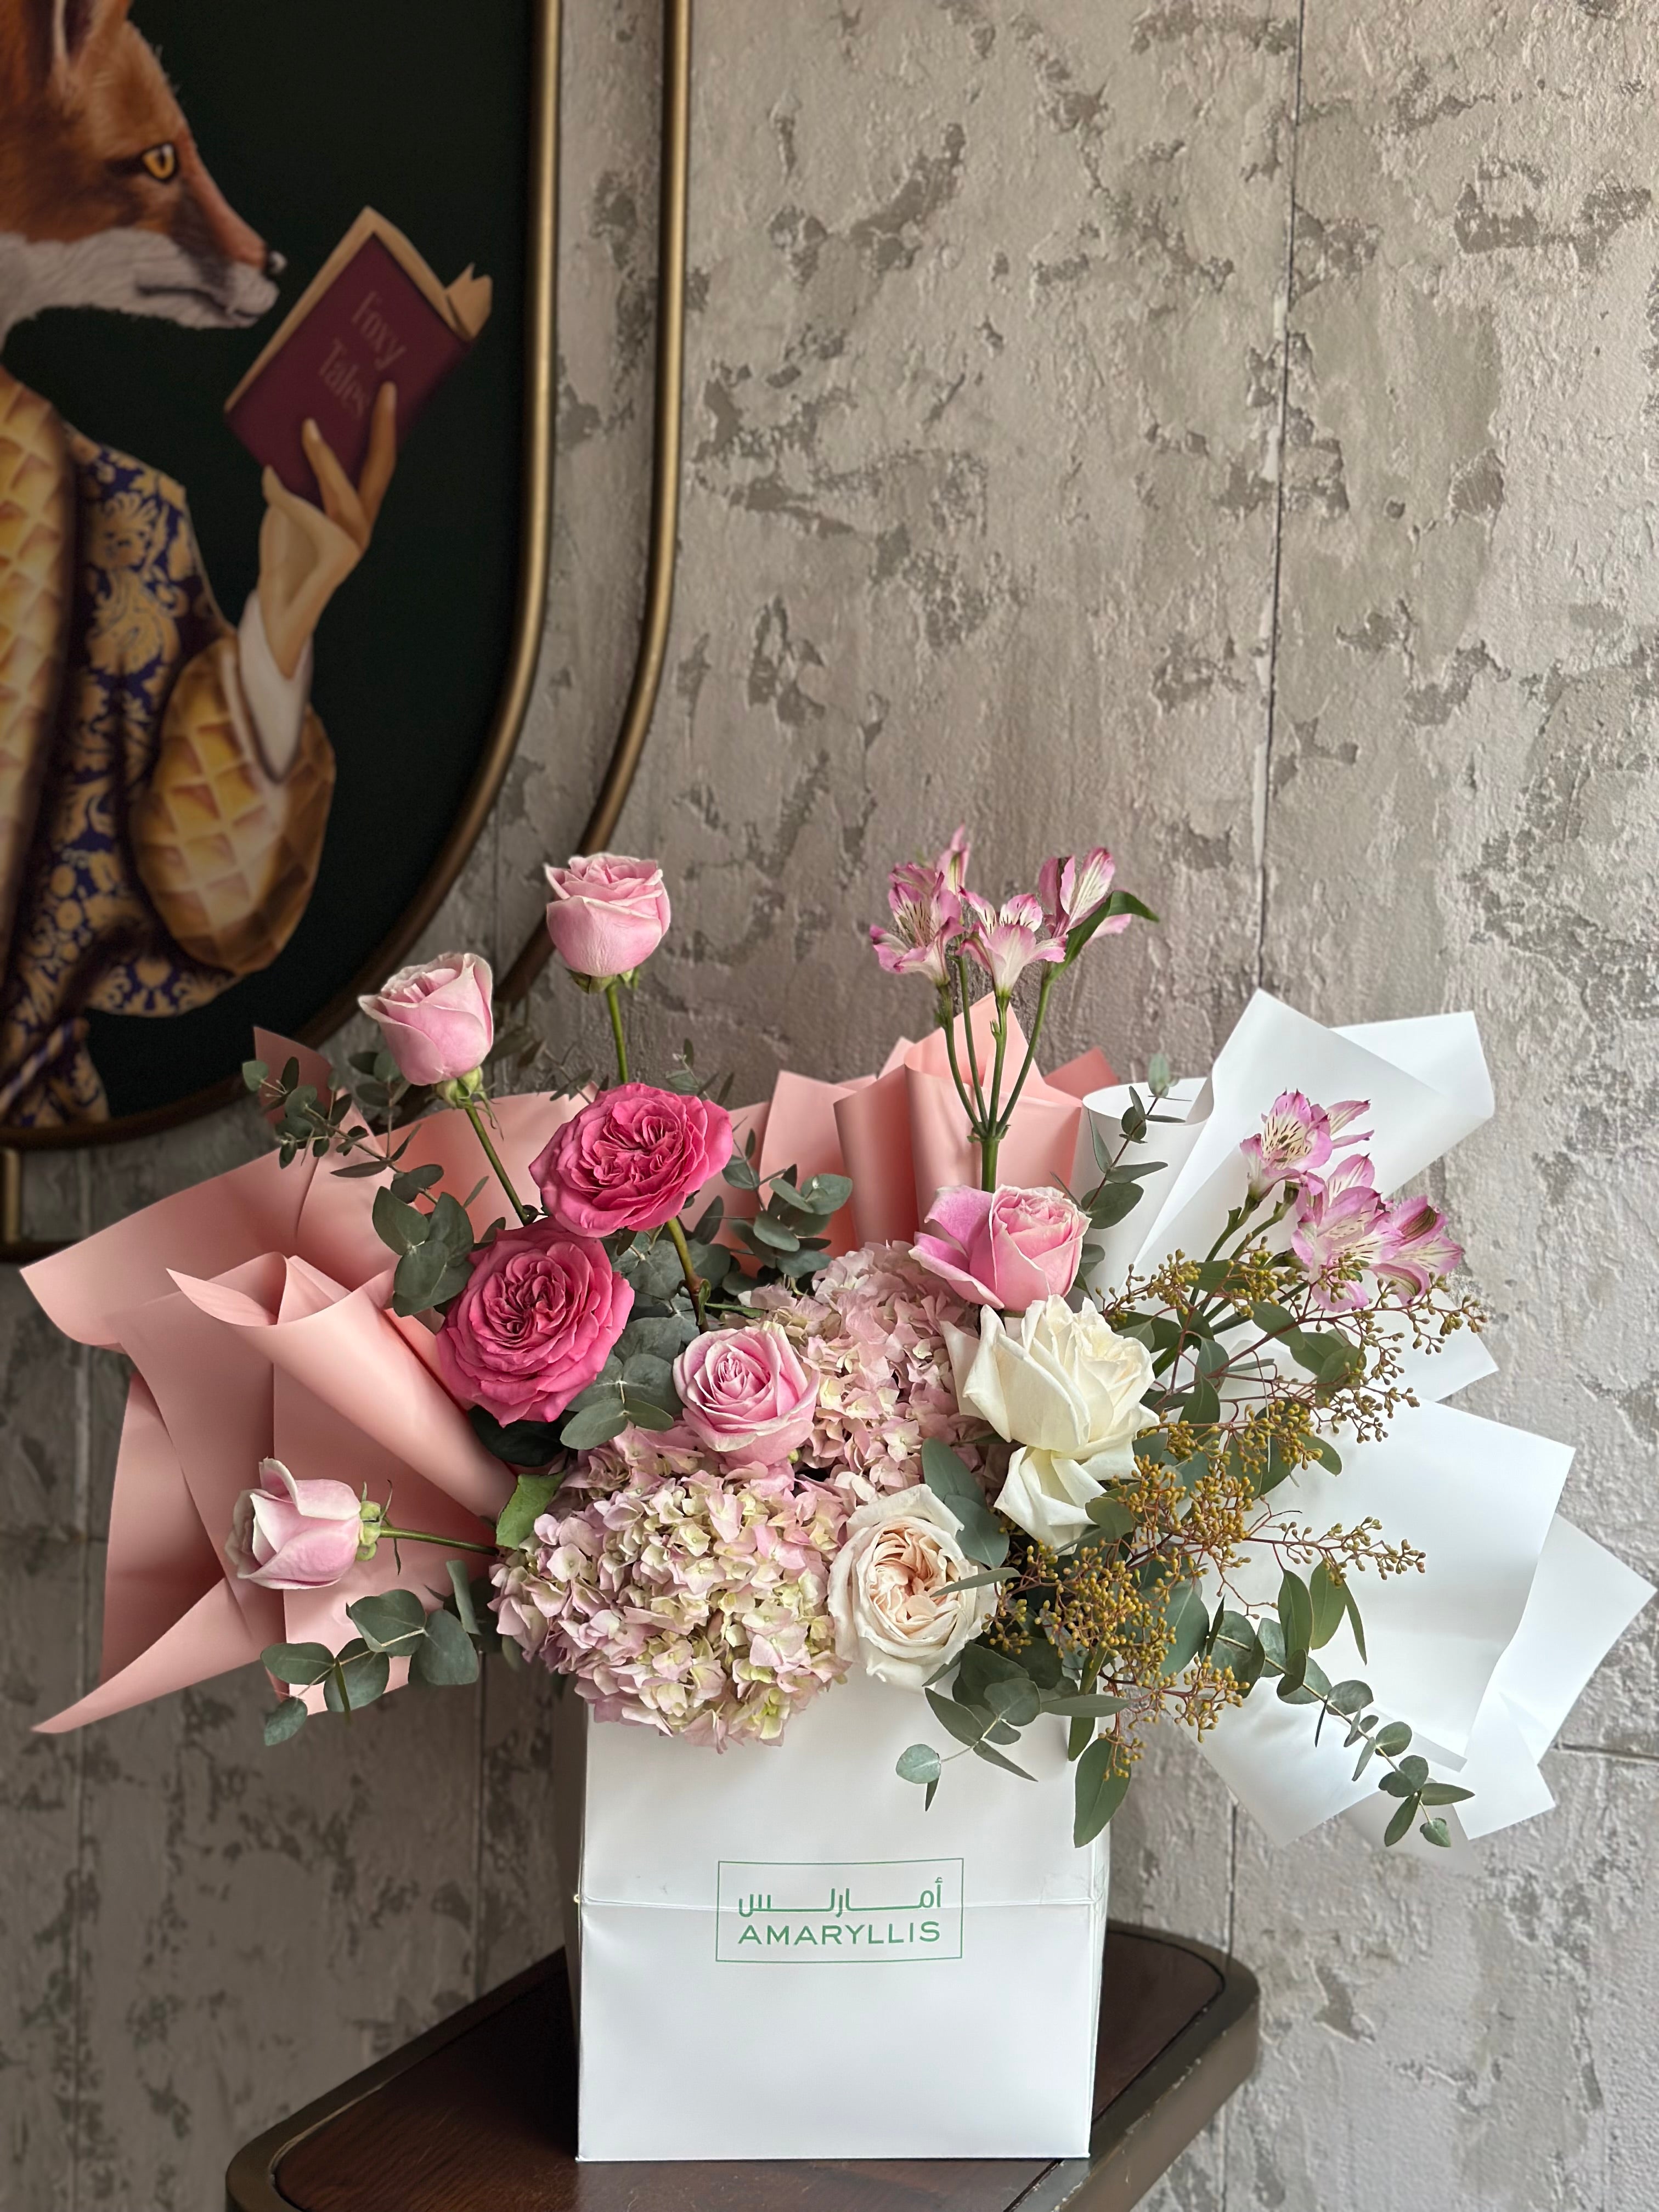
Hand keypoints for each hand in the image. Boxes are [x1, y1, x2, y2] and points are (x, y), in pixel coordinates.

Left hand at [257, 381, 397, 678]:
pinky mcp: (336, 555)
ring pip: (344, 492)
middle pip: (380, 470)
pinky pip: (308, 512)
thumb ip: (296, 479)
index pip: (378, 464)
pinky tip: (268, 478)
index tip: (385, 389)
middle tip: (382, 390)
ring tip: (309, 427)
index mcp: (357, 511)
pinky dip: (283, 495)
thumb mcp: (288, 506)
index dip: (383, 428)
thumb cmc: (283, 555)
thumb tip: (292, 435)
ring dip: (325, 458)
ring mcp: (354, 542)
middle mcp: (362, 525)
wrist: (280, 607)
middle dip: (382, 429)